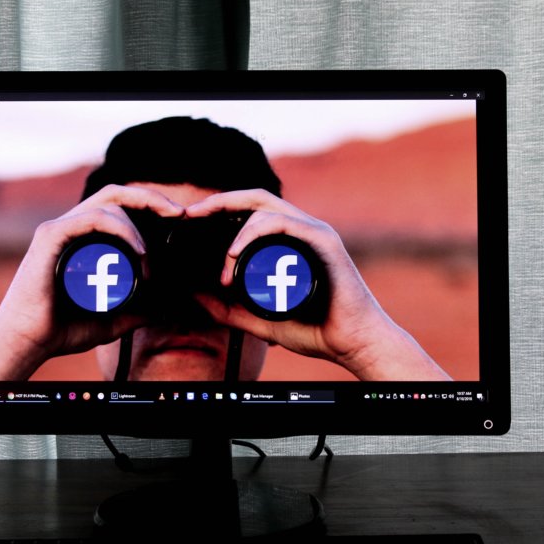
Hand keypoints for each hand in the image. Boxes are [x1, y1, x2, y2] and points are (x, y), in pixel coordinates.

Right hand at [0, 185, 183, 380]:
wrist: (28, 342)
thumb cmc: (60, 330)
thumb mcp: (109, 320)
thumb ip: (134, 313)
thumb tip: (161, 309)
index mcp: (82, 238)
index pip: (119, 207)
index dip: (150, 206)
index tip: (178, 220)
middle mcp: (70, 227)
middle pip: (116, 194)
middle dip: (151, 198)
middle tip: (179, 214)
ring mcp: (59, 229)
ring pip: (109, 205)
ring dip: (138, 228)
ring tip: (149, 259)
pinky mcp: (51, 237)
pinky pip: (92, 218)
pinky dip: (121, 228)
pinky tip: (139, 250)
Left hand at [186, 189, 450, 380]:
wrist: (353, 343)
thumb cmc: (316, 330)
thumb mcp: (259, 320)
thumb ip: (228, 310)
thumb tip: (196, 296)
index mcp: (289, 241)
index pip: (251, 211)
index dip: (220, 208)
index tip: (190, 219)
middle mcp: (302, 229)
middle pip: (255, 199)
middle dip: (219, 201)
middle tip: (191, 214)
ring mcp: (314, 232)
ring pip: (264, 209)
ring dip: (235, 233)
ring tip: (223, 264)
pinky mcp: (323, 241)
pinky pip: (282, 223)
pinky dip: (253, 233)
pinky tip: (235, 253)